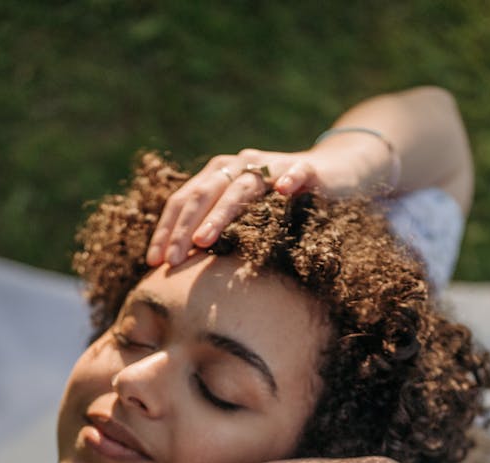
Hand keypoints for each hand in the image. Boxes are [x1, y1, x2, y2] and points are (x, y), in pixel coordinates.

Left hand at [146, 130, 396, 268]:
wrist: (334, 173)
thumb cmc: (283, 205)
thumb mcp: (246, 220)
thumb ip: (219, 233)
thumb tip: (183, 269)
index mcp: (219, 177)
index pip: (184, 200)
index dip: (168, 230)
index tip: (155, 262)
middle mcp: (240, 166)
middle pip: (204, 194)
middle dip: (184, 229)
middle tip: (173, 262)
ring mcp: (272, 167)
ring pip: (241, 188)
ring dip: (220, 214)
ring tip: (205, 241)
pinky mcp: (306, 169)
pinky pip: (297, 174)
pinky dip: (290, 181)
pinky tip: (284, 192)